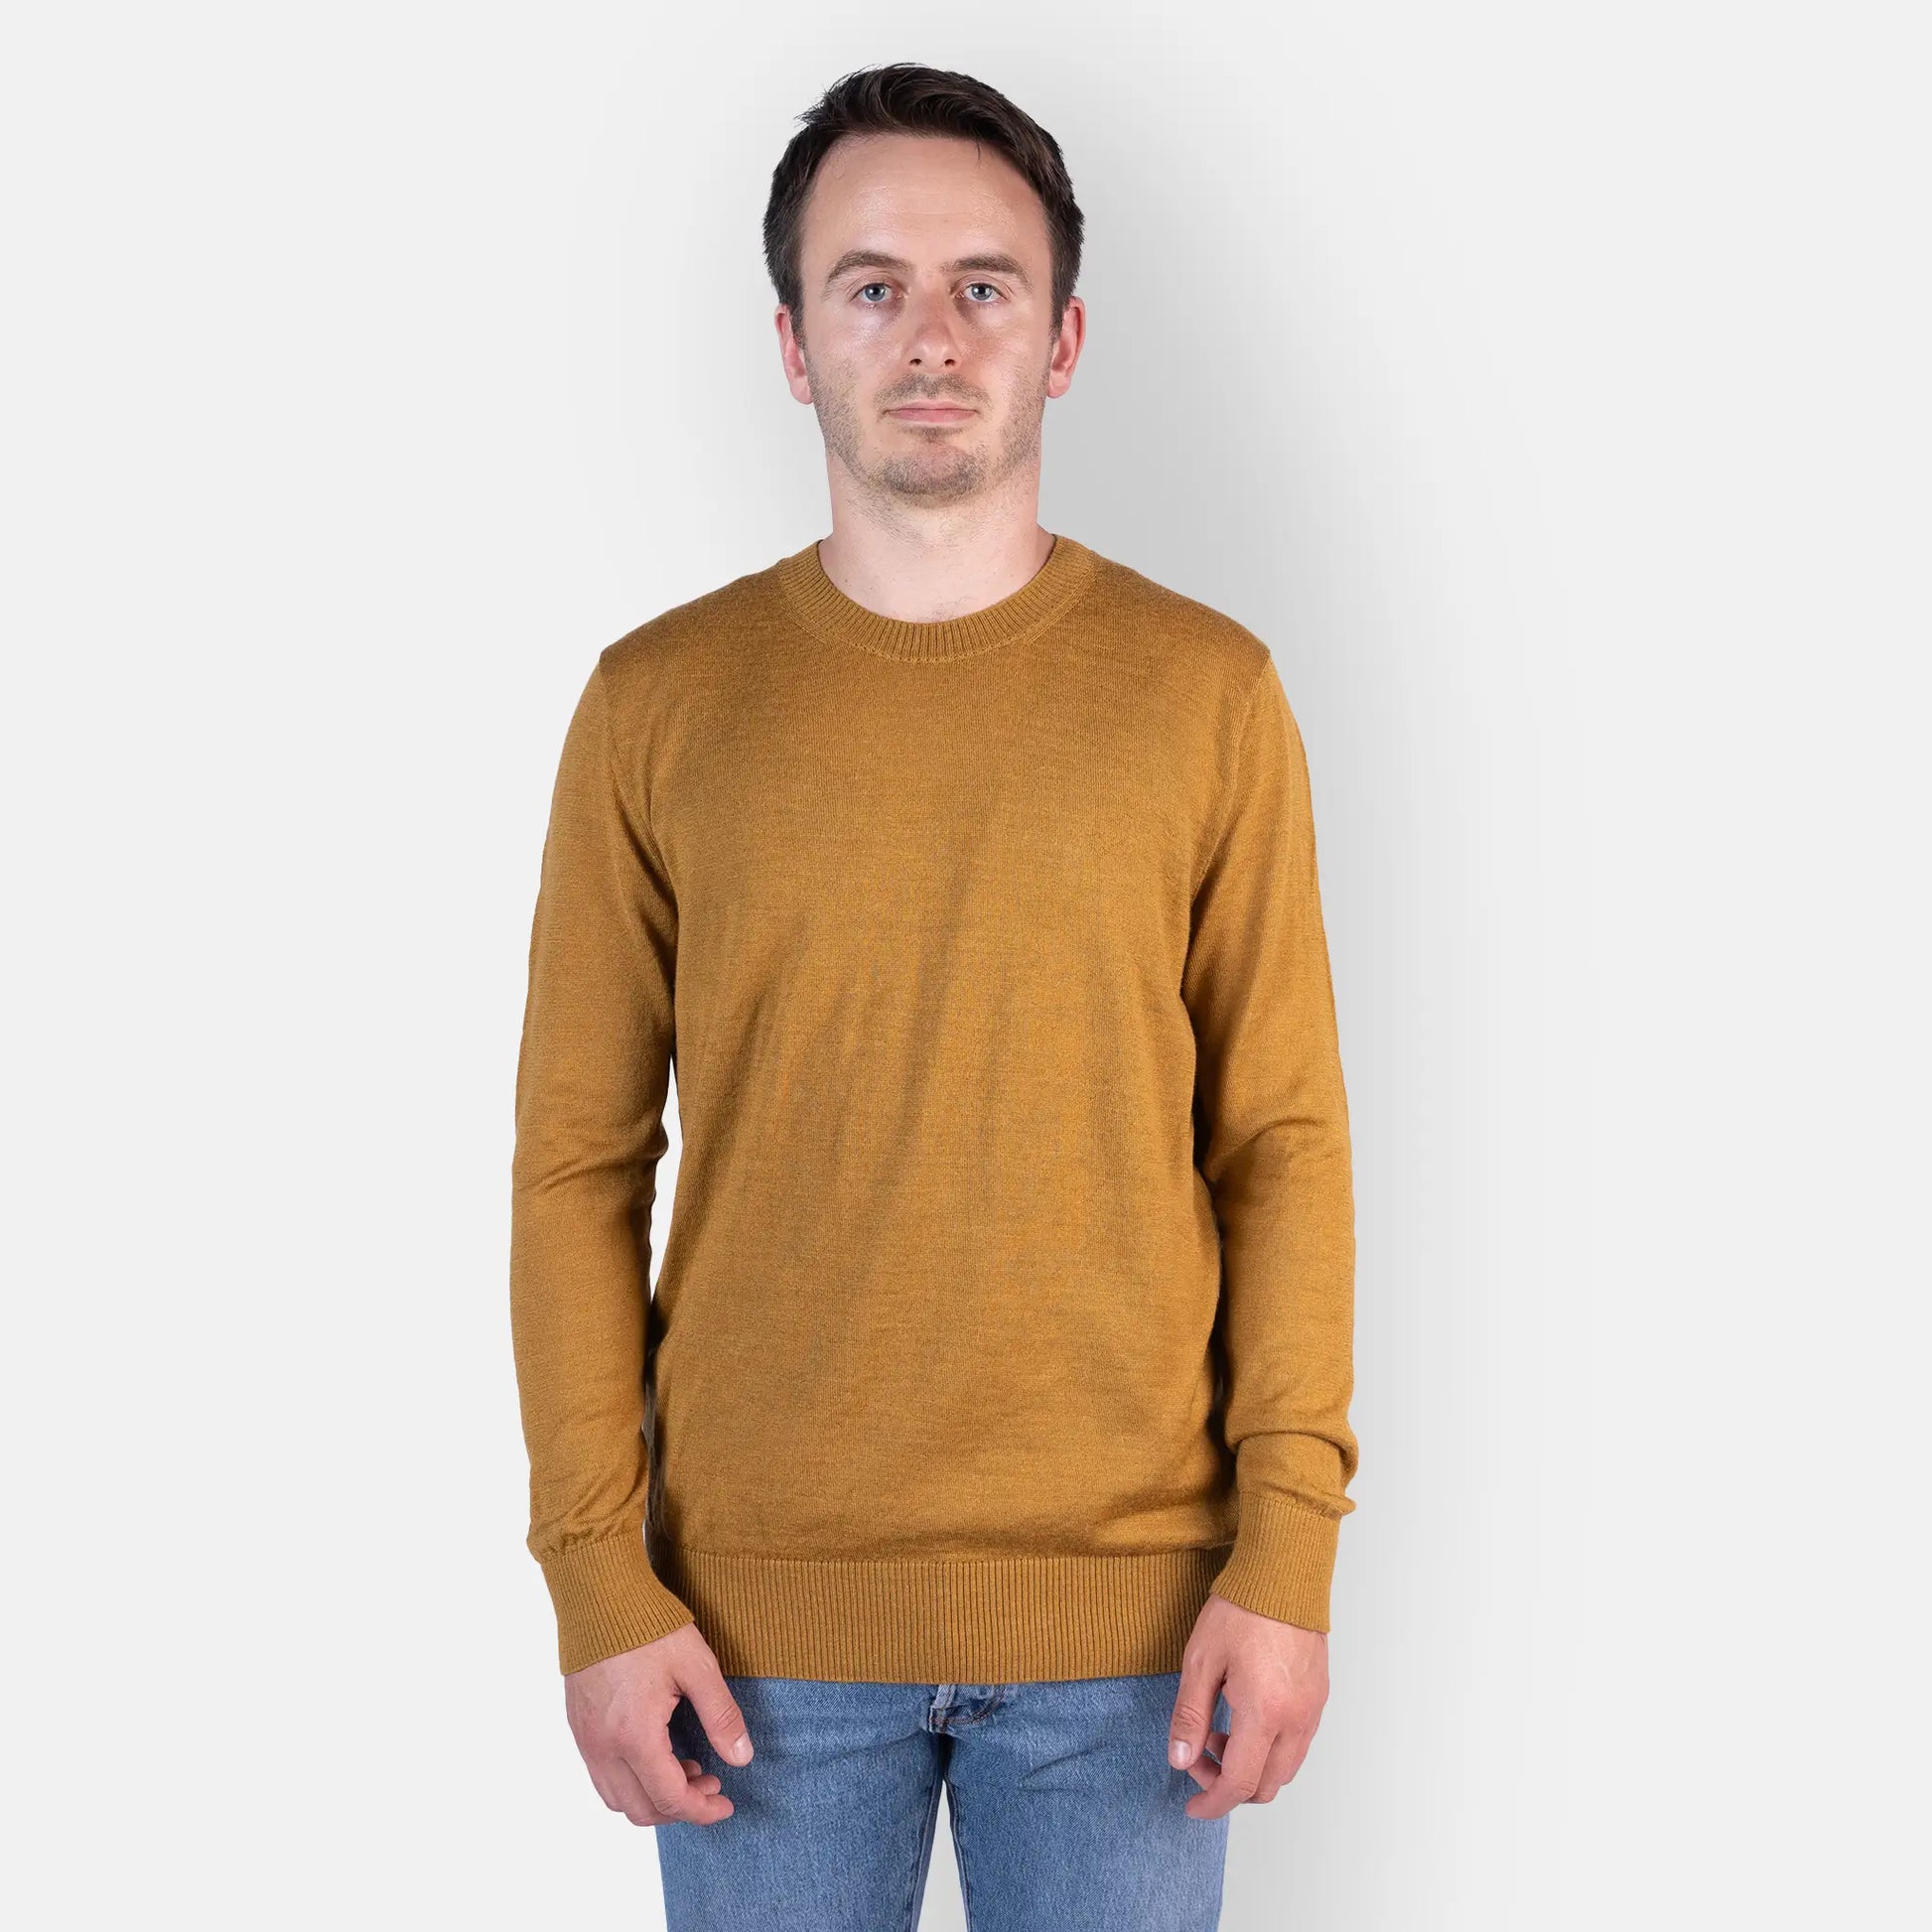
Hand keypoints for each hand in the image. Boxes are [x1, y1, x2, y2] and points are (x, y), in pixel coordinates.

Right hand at [564, 1620, 753, 1826]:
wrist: (599, 1596)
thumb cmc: (649, 1627)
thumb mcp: (698, 1666)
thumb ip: (721, 1716)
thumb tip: (742, 1758)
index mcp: (635, 1736)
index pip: (670, 1798)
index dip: (702, 1810)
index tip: (726, 1803)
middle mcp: (603, 1747)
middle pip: (641, 1809)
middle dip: (681, 1808)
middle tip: (712, 1782)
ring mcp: (586, 1739)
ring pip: (617, 1799)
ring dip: (654, 1798)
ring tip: (688, 1768)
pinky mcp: (579, 1727)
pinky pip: (602, 1776)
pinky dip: (632, 1781)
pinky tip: (657, 1754)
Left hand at [1168, 1591, 1328, 1818]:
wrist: (1283, 1574)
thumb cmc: (1241, 1610)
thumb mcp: (1201, 1660)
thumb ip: (1189, 1715)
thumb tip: (1180, 1759)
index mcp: (1265, 1713)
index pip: (1239, 1782)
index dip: (1213, 1802)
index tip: (1192, 1807)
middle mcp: (1296, 1719)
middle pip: (1267, 1785)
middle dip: (1230, 1785)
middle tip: (1199, 1758)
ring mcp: (1312, 1709)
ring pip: (1285, 1769)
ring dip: (1251, 1768)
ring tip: (1219, 1732)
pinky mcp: (1318, 1697)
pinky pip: (1297, 1744)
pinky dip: (1270, 1749)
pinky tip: (1244, 1719)